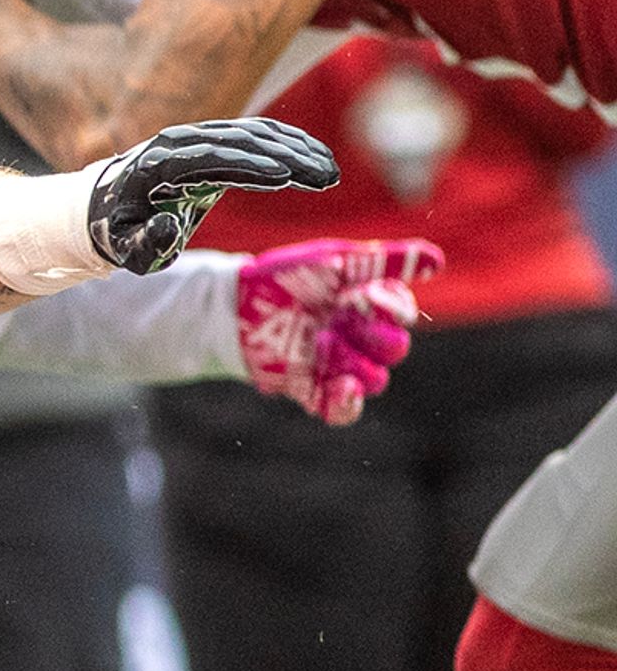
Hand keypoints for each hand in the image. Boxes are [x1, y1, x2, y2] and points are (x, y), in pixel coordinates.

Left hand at [86, 117, 338, 273]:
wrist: (100, 205)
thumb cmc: (116, 232)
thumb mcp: (125, 250)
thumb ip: (148, 243)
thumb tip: (172, 225)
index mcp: (156, 166)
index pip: (208, 158)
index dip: (247, 164)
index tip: (286, 177)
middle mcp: (176, 143)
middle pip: (238, 141)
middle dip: (285, 157)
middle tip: (326, 177)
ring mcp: (194, 138)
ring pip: (250, 133)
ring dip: (293, 148)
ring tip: (330, 172)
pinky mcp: (210, 142)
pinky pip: (252, 134)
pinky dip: (286, 142)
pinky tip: (316, 157)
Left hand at [234, 236, 436, 426]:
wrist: (234, 303)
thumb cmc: (286, 276)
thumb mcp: (335, 260)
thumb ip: (385, 260)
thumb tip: (437, 260)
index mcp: (369, 306)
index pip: (401, 314)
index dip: (392, 308)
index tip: (366, 294)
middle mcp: (360, 338)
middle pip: (394, 349)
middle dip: (374, 335)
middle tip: (342, 318)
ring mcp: (339, 365)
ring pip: (373, 379)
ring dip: (354, 362)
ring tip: (324, 342)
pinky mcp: (312, 388)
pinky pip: (342, 410)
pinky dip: (347, 403)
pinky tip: (344, 388)